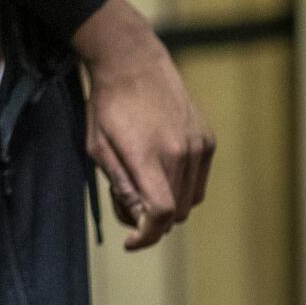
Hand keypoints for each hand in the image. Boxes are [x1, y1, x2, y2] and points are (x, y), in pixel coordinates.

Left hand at [73, 0, 216, 249]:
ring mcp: (199, 146)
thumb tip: (139, 219)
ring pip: (190, 201)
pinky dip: (182, 186)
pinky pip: (199, 181)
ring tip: (141, 181)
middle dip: (152, 220)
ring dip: (168, 204)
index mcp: (148, 156)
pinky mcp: (208, 140)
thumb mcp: (97, 147)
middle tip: (127, 202)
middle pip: (176, 213)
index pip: (160, 213)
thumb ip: (121, 185)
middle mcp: (180, 153)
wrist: (133, 62)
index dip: (147, 236)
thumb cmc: (106, 104)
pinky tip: (159, 168)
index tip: (131, 242)